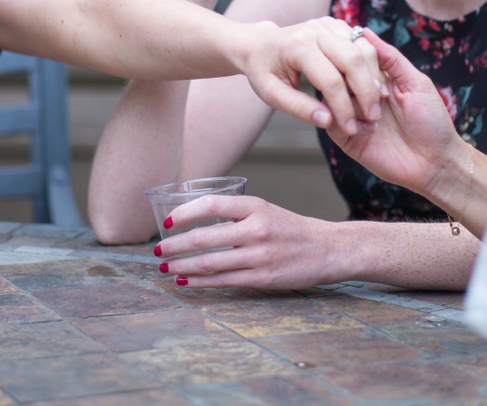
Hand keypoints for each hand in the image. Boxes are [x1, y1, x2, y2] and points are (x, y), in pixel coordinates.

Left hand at [152, 194, 343, 289]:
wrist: (327, 248)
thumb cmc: (290, 228)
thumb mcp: (265, 210)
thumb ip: (235, 214)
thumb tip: (193, 222)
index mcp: (256, 206)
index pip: (212, 204)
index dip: (185, 212)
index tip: (168, 222)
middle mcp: (257, 229)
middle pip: (205, 237)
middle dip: (175, 245)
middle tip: (158, 250)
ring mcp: (260, 255)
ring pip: (211, 262)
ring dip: (183, 266)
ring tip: (166, 267)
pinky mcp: (264, 277)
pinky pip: (224, 281)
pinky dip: (200, 282)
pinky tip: (186, 281)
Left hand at [237, 17, 383, 134]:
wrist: (260, 44)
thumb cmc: (264, 71)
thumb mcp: (271, 94)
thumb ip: (299, 108)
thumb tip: (328, 121)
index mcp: (298, 46)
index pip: (330, 80)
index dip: (343, 108)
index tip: (350, 129)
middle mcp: (316, 30)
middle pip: (353, 61)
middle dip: (366, 92)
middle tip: (372, 117)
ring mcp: (329, 24)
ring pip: (364, 50)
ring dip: (374, 78)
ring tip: (375, 105)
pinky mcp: (338, 26)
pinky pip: (363, 44)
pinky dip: (372, 66)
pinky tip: (373, 87)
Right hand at [327, 29, 462, 197]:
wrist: (435, 162)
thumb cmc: (432, 121)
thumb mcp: (415, 82)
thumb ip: (390, 58)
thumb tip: (364, 31)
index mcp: (377, 79)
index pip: (353, 58)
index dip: (359, 61)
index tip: (380, 76)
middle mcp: (360, 95)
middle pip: (338, 75)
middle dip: (353, 82)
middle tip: (380, 98)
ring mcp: (352, 116)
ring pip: (330, 98)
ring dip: (352, 103)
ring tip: (377, 117)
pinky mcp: (346, 138)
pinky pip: (330, 122)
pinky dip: (346, 121)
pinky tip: (370, 129)